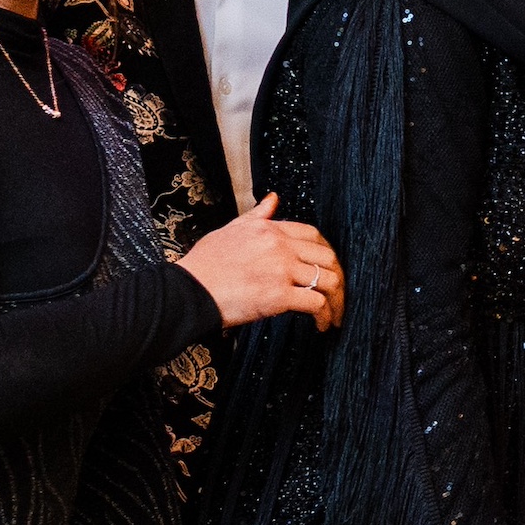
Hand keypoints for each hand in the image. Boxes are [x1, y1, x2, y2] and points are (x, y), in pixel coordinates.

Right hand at [179, 192, 345, 330]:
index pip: (313, 235)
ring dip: (336, 300)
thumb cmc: (204, 265)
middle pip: (327, 258)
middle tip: (336, 294)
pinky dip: (324, 316)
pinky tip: (320, 325)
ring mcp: (281, 270)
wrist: (187, 291)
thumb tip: (273, 199)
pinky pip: (316, 304)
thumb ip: (256, 216)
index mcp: (269, 229)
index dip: (325, 253)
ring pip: (327, 280)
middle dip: (337, 277)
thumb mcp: (230, 230)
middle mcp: (279, 246)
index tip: (327, 268)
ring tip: (333, 315)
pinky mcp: (279, 295)